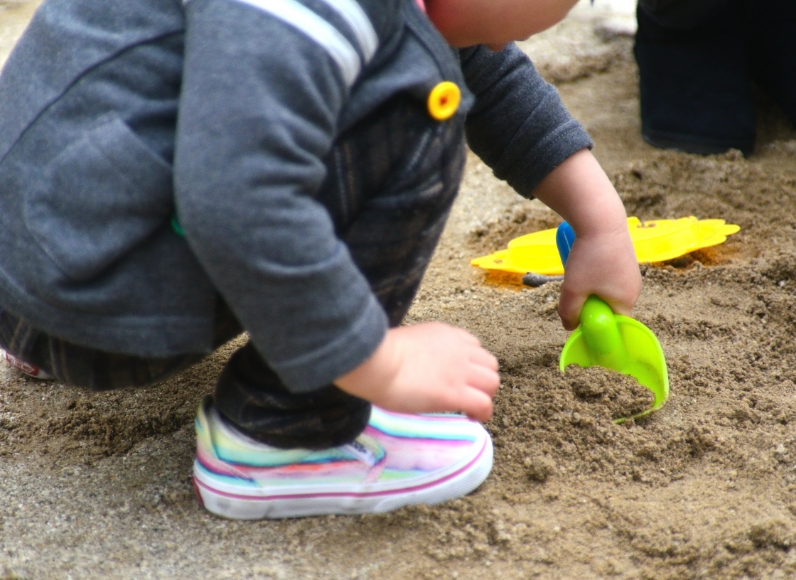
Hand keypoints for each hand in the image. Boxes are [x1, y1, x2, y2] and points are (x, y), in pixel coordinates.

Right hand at [334, 322, 499, 421]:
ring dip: (484, 395)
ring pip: (492, 382)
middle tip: (467, 393)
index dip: (470, 364)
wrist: (376, 361)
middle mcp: (459, 349)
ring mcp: (460, 371)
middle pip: (490, 364)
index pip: (474, 346)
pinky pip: (484, 404)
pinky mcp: (455, 393)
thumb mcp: (407, 343)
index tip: (459, 377)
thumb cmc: (378, 354)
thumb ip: (421, 350)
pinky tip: (470, 418)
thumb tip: (417, 364)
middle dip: (482, 380)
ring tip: (469, 406)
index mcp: (446, 334)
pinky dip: (482, 413)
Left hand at [529, 149, 641, 328]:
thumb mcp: (572, 290)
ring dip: (590, 287)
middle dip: (590, 304)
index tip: (580, 318)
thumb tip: (569, 327)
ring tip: (579, 271)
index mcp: (627, 301)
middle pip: (609, 308)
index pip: (614, 325)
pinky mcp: (624, 258)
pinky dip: (594, 272)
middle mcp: (634, 288)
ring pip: (606, 290)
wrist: (600, 219)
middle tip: (574, 292)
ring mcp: (630, 272)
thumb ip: (569, 313)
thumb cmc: (589, 257)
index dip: (596, 325)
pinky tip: (584, 260)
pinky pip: (607, 275)